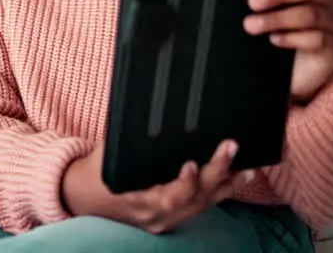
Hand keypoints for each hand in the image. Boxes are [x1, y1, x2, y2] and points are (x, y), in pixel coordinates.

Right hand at [62, 140, 252, 233]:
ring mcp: (166, 221)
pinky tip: (238, 177)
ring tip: (248, 163)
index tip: (191, 163)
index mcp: (137, 200)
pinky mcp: (173, 220)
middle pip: (193, 198)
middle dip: (215, 172)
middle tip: (230, 146)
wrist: (83, 198)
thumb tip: (149, 111)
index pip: (167, 196)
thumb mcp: (107, 153)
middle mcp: (156, 216)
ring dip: (227, 183)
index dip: (183, 182)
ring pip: (203, 205)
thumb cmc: (96, 171)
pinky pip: (202, 207)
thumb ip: (130, 138)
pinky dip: (221, 191)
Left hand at [243, 0, 332, 100]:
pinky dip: (292, 38)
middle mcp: (329, 1)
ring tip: (251, 25)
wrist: (284, 74)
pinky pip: (318, 38)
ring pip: (310, 14)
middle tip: (253, 2)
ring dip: (276, 18)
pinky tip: (274, 40)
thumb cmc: (273, 37)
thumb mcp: (266, 12)